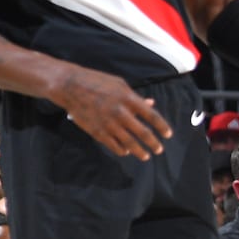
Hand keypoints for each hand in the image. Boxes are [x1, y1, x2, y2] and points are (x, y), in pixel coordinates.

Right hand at [55, 65, 172, 159]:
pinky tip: (125, 152)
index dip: (162, 127)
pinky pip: (112, 144)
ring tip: (146, 156)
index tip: (168, 135)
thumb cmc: (96, 81)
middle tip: (159, 150)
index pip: (152, 116)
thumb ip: (135, 97)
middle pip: (143, 132)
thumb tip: (151, 104)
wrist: (69, 86)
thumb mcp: (119, 84)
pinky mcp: (96, 130)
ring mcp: (108, 123)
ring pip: (128, 142)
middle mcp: (120, 112)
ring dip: (139, 151)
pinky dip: (120, 150)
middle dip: (153, 143)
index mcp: (128, 99)